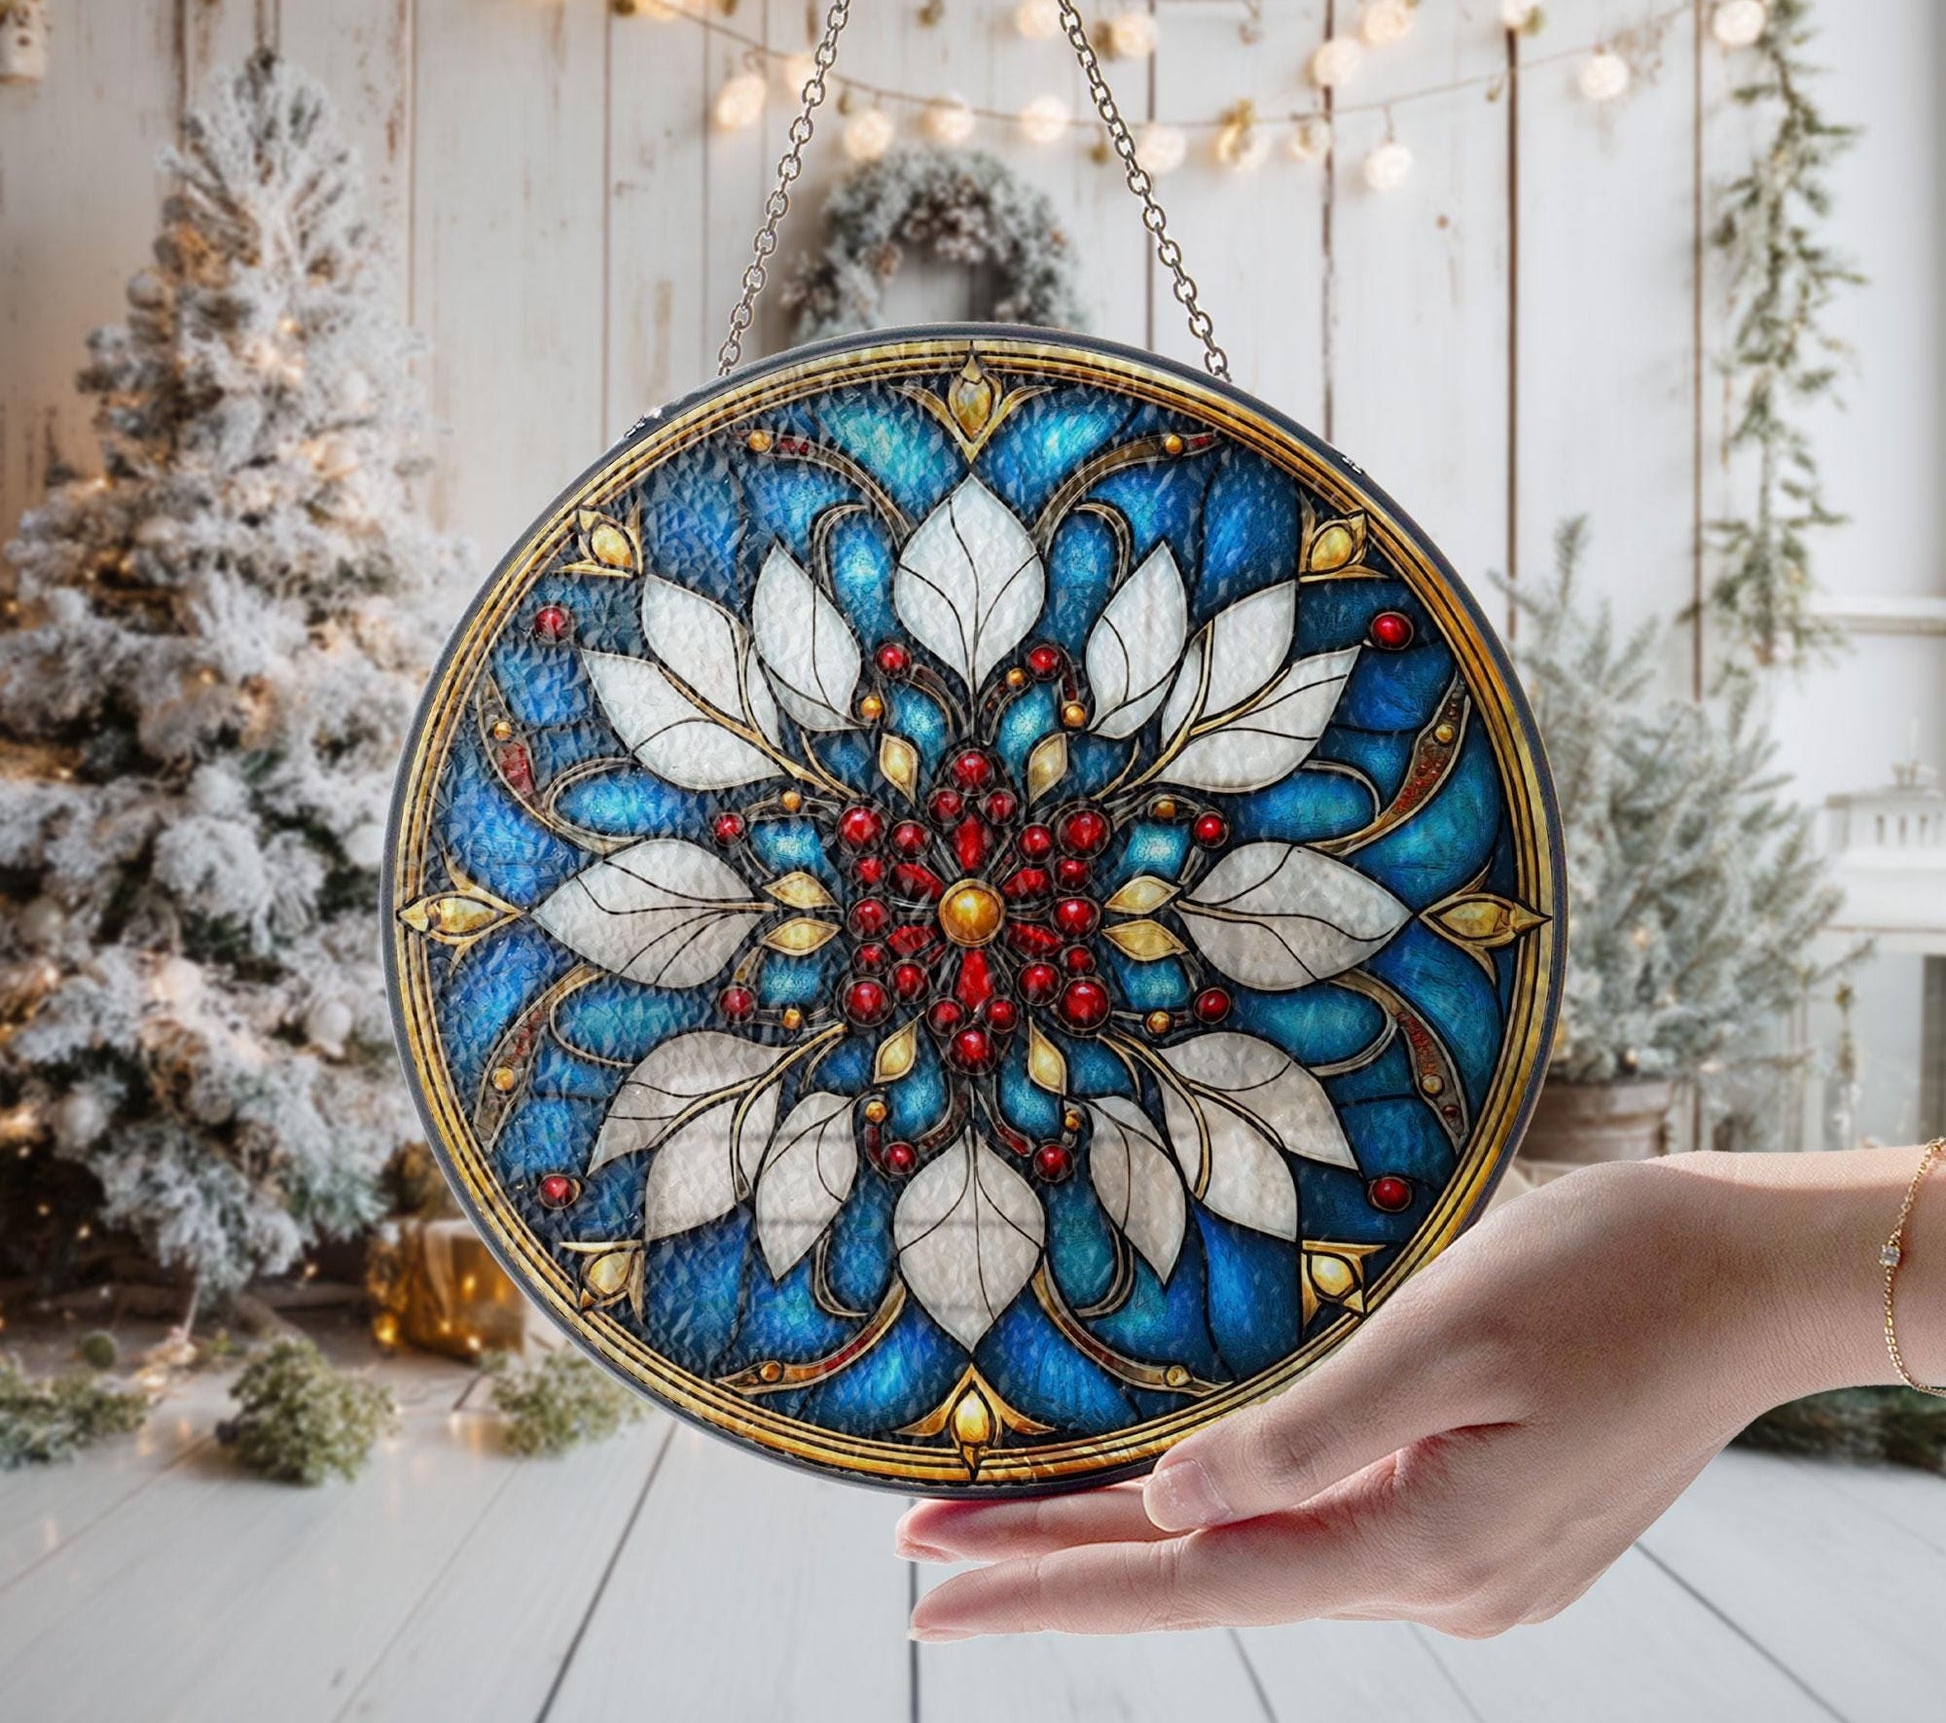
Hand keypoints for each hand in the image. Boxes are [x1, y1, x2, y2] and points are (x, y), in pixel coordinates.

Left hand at [899, 1151, 1895, 1639]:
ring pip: (1259, 1557)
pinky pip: (1321, 1530)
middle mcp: (1442, 1579)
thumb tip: (1168, 1510)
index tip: (934, 1589)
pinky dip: (1229, 1516)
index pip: (1189, 1580)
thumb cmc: (1610, 1272)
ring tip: (1013, 1523)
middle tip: (927, 1555)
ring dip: (1133, 1542)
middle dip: (1061, 1567)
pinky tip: (1180, 1500)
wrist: (1754, 1271)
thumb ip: (1307, 1438)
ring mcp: (1472, 1563)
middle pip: (1208, 1577)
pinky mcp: (1488, 1523)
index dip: (1052, 1587)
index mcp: (1425, 1541)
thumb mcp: (1450, 1335)